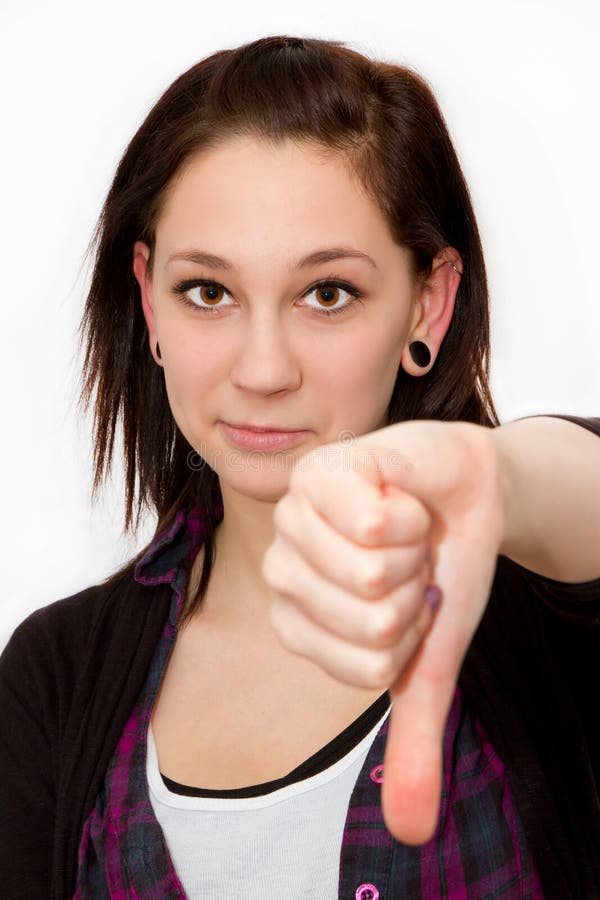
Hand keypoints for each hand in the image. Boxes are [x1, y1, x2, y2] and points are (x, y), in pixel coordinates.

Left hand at [261, 419, 505, 844]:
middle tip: (411, 560)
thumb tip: (411, 832)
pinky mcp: (319, 472)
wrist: (466, 492)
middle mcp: (284, 570)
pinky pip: (372, 522)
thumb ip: (415, 733)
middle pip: (370, 619)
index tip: (413, 602)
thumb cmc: (441, 568)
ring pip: (371, 571)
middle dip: (417, 590)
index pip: (366, 665)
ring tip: (404, 529)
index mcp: (301, 623)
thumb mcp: (431, 657)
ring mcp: (294, 518)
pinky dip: (409, 513)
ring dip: (414, 551)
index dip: (413, 635)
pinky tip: (396, 496)